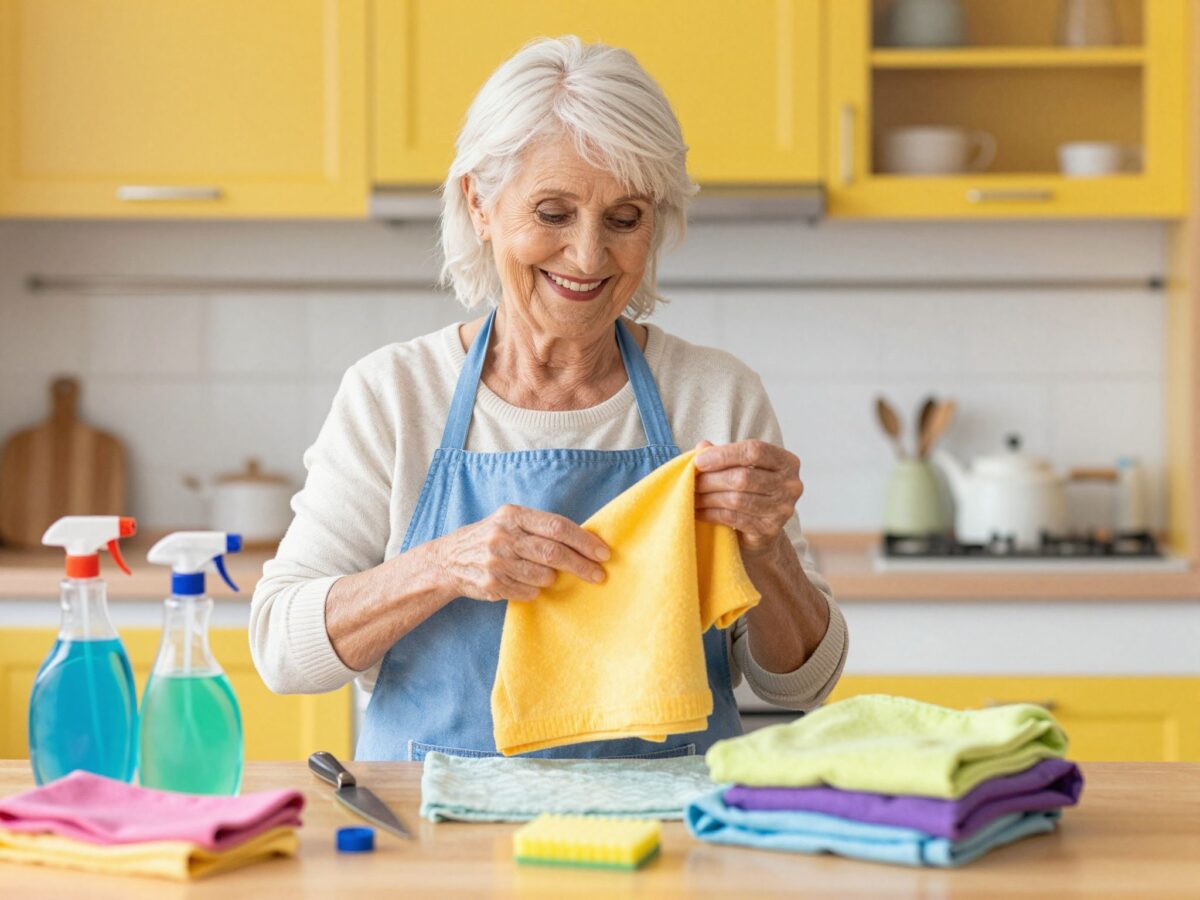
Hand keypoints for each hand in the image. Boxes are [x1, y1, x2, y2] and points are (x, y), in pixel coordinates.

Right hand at [428, 504, 609, 601]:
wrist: (448, 560)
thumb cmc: (490, 538)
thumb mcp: (509, 521)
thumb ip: (540, 527)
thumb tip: (584, 542)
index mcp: (513, 515)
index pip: (557, 526)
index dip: (584, 541)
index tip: (603, 553)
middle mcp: (503, 536)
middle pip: (553, 553)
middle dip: (581, 565)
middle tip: (599, 575)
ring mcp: (496, 561)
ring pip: (543, 576)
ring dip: (553, 578)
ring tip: (549, 575)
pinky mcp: (491, 584)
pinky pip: (528, 592)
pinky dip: (535, 590)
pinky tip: (527, 583)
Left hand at [693, 439, 803, 555]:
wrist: (762, 532)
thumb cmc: (750, 491)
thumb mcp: (740, 468)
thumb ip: (724, 455)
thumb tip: (702, 446)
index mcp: (787, 462)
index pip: (755, 451)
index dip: (724, 454)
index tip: (699, 461)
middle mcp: (791, 485)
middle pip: (744, 476)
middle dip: (712, 478)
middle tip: (690, 480)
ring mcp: (783, 509)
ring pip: (737, 499)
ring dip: (708, 497)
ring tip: (691, 494)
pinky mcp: (769, 530)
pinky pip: (733, 518)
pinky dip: (711, 513)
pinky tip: (698, 511)